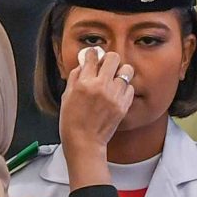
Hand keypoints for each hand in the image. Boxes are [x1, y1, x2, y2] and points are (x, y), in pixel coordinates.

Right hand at [58, 46, 136, 186]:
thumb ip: (75, 77)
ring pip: (126, 70)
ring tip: (113, 80)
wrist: (84, 142)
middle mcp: (101, 87)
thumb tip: (83, 64)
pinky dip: (124, 88)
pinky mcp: (123, 105)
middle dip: (108, 59)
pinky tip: (116, 93)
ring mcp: (114, 96)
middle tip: (105, 66)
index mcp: (84, 83)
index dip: (92, 53)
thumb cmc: (71, 121)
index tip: (92, 55)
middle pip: (113, 57)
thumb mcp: (66, 96)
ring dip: (119, 73)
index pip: (92, 56)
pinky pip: (130, 87)